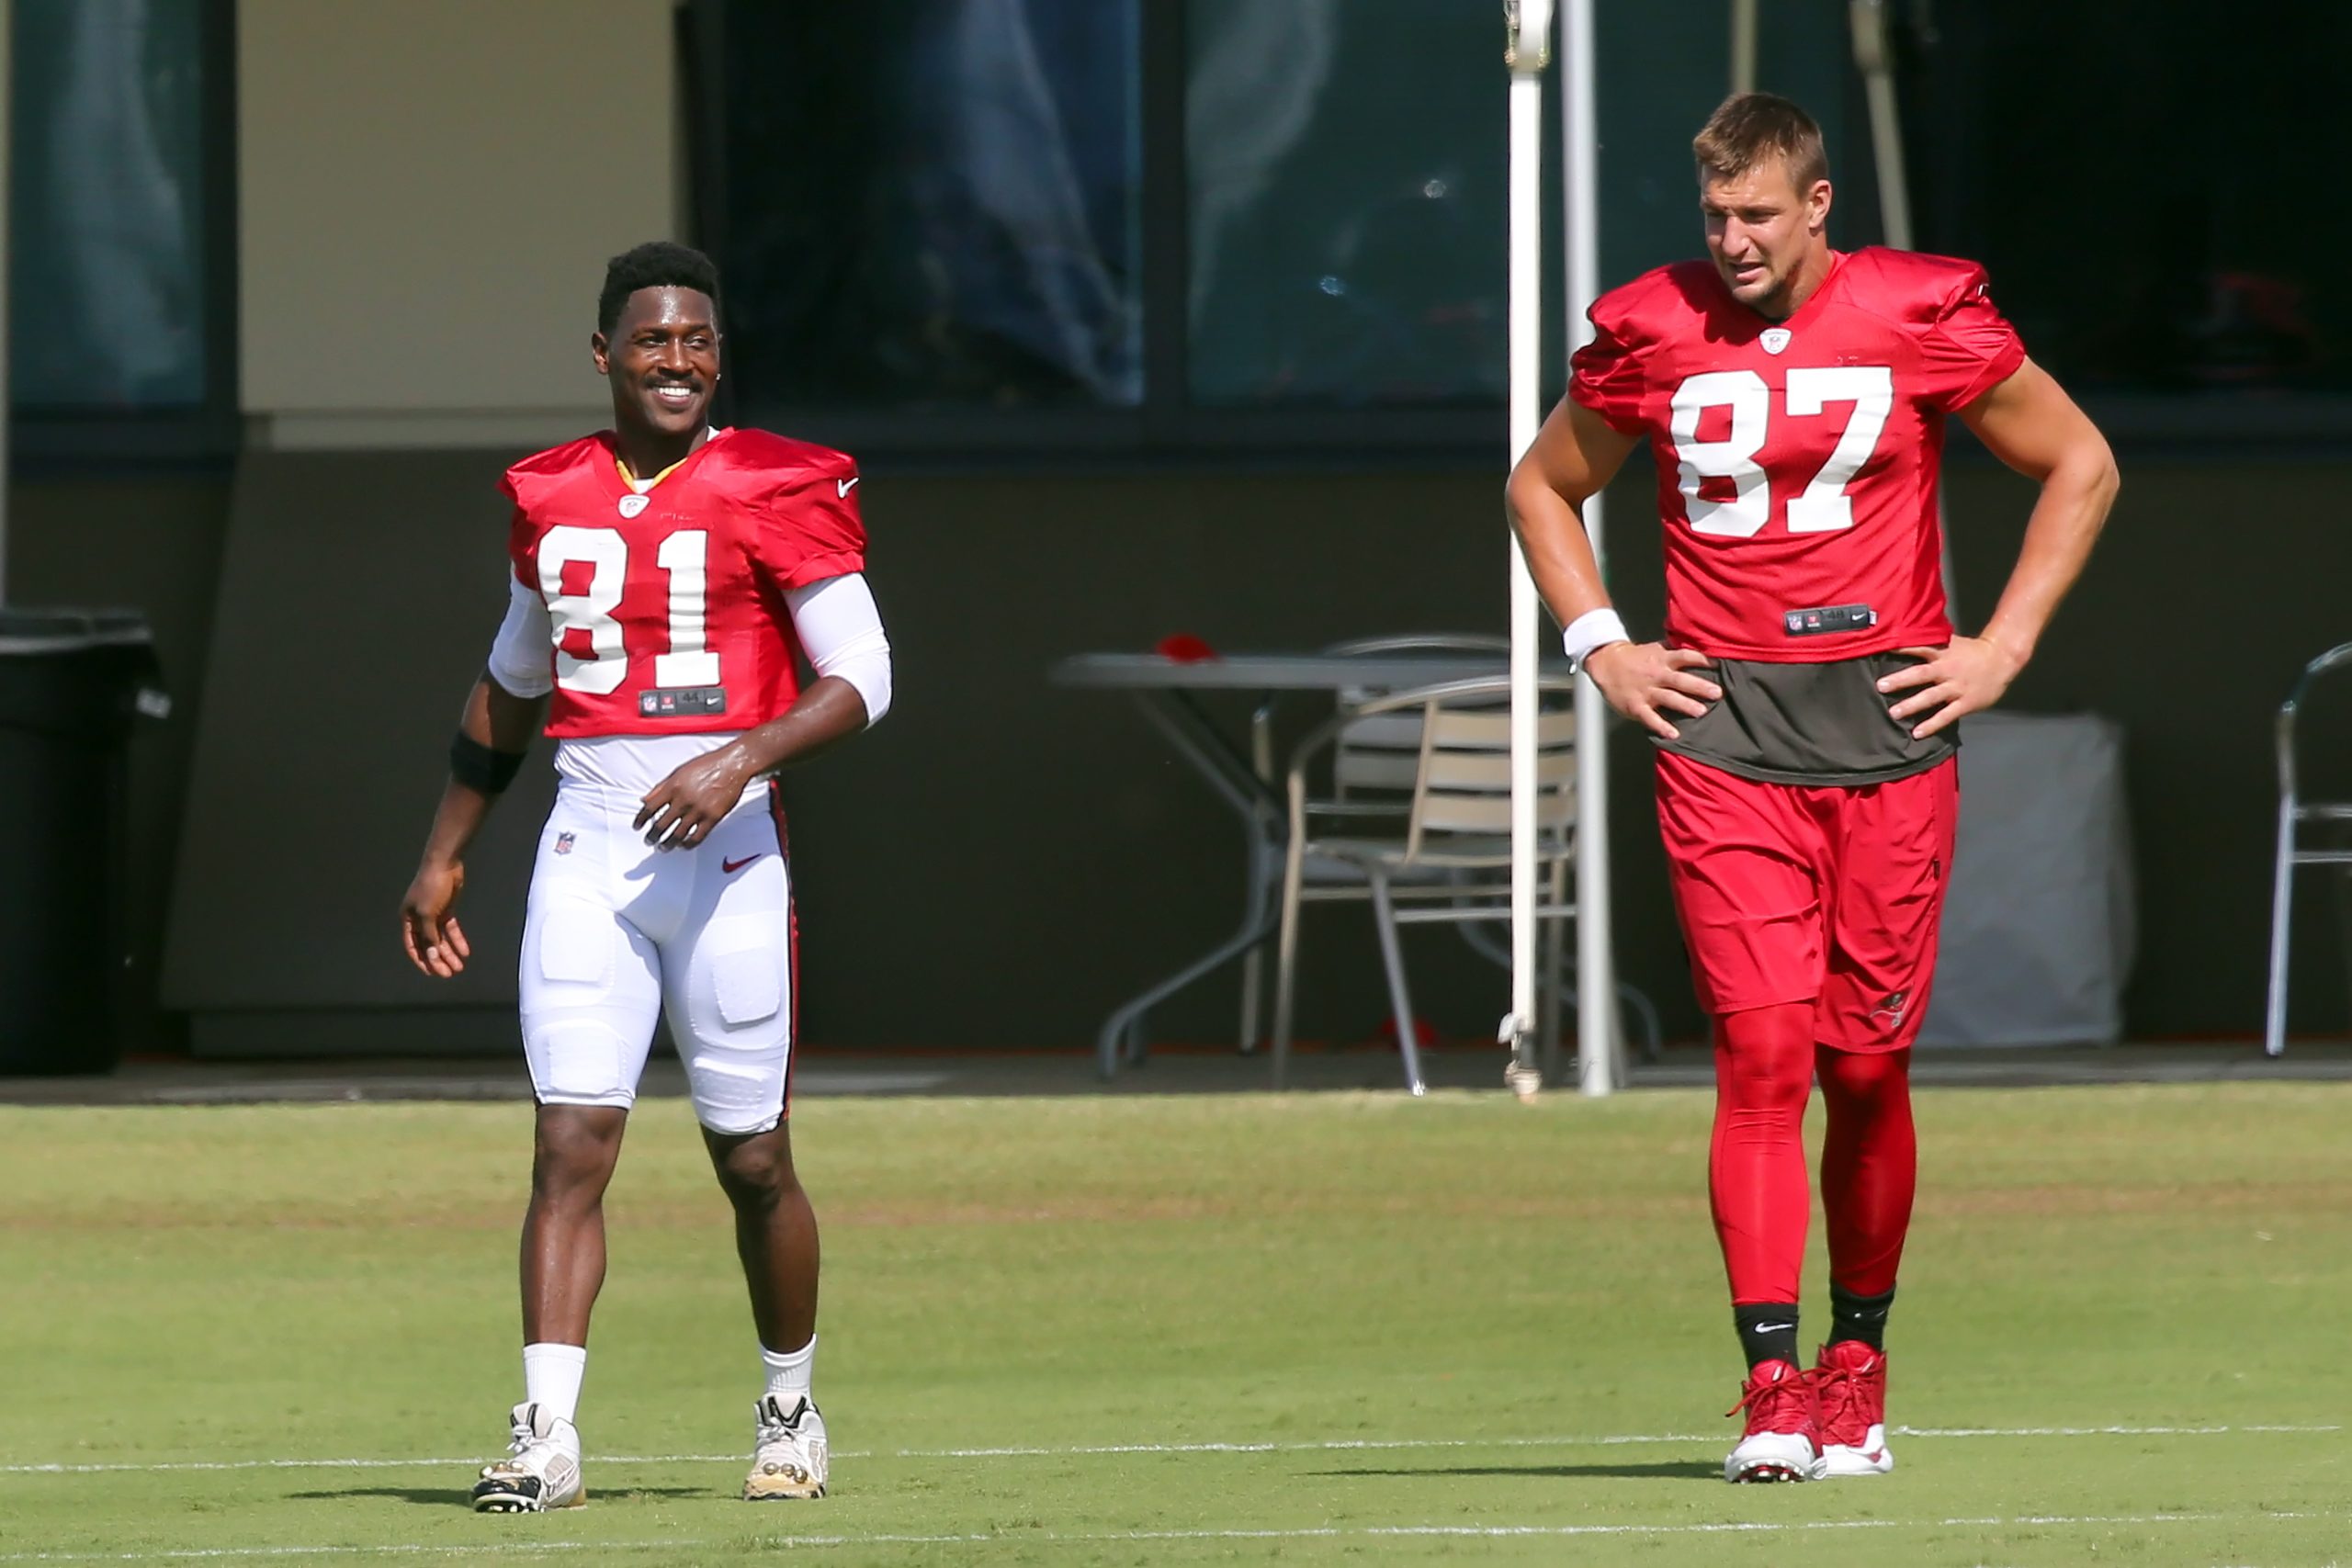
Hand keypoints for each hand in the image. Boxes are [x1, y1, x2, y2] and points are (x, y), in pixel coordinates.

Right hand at [400, 859, 470, 977]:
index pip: (412, 946)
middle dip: (438, 960)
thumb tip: (431, 956)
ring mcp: (433, 915)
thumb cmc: (430, 888)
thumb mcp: (427, 914)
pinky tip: (465, 952)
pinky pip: (451, 930)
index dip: (421, 960)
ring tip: (459, 967)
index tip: (431, 973)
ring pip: (441, 939)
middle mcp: (419, 919)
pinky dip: (457, 940)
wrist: (444, 865)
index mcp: (408, 920)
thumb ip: (429, 936)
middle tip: (449, 974)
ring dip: (449, 953)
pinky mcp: (446, 910)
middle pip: (428, 945)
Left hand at [635, 742, 754, 848]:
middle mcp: (683, 800)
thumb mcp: (679, 772)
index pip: (650, 807)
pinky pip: (697, 837)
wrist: (732, 765)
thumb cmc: (707, 765)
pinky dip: (687, 845)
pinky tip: (683, 846)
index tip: (637, 826)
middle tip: (649, 840)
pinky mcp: (712, 818)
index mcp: (673, 787)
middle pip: (661, 825)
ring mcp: (698, 810)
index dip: (641, 819)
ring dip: (667, 844)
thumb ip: (661, 787)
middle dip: (652, 836)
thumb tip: (645, 800)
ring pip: (677, 835)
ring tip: (663, 847)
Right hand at [1583, 641, 1722, 739]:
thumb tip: (1697, 652)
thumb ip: (1673, 653)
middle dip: (1699, 686)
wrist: (1605, 662)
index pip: (1685, 657)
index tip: (1717, 666)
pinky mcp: (1636, 706)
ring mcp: (1646, 691)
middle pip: (1680, 680)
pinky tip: (1673, 734)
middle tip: (1717, 693)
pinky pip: (1650, 717)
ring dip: (1685, 704)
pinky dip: (1661, 726)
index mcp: (1662, 659)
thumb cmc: (1633, 657)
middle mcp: (1656, 674)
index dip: (1702, 660)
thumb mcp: (1654, 649)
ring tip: (1701, 712)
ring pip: (1668, 698)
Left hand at [1877, 636, 2025, 738]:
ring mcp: (1956, 688)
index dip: (1902, 649)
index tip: (1883, 651)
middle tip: (1881, 686)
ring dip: (1912, 705)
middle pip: (1921, 674)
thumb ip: (1932, 644)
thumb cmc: (1973, 651)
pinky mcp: (1965, 703)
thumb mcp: (1952, 642)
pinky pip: (1946, 715)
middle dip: (1901, 681)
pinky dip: (1932, 724)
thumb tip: (1908, 638)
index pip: (1920, 649)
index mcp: (1943, 654)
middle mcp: (1947, 670)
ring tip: (1893, 713)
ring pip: (1931, 697)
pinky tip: (1917, 732)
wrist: (2003, 659)